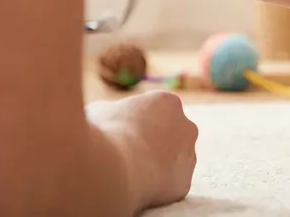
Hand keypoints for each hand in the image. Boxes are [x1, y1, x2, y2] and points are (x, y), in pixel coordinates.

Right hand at [87, 90, 197, 209]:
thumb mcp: (100, 111)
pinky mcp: (184, 183)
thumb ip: (111, 112)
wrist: (113, 168)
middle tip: (128, 155)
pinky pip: (170, 184)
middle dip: (152, 143)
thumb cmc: (104, 135)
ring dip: (157, 165)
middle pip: (169, 134)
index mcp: (167, 103)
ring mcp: (189, 155)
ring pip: (173, 160)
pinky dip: (156, 186)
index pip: (156, 111)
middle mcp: (186, 126)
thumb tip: (107, 116)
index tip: (121, 134)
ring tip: (131, 172)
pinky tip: (139, 187)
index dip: (135, 124)